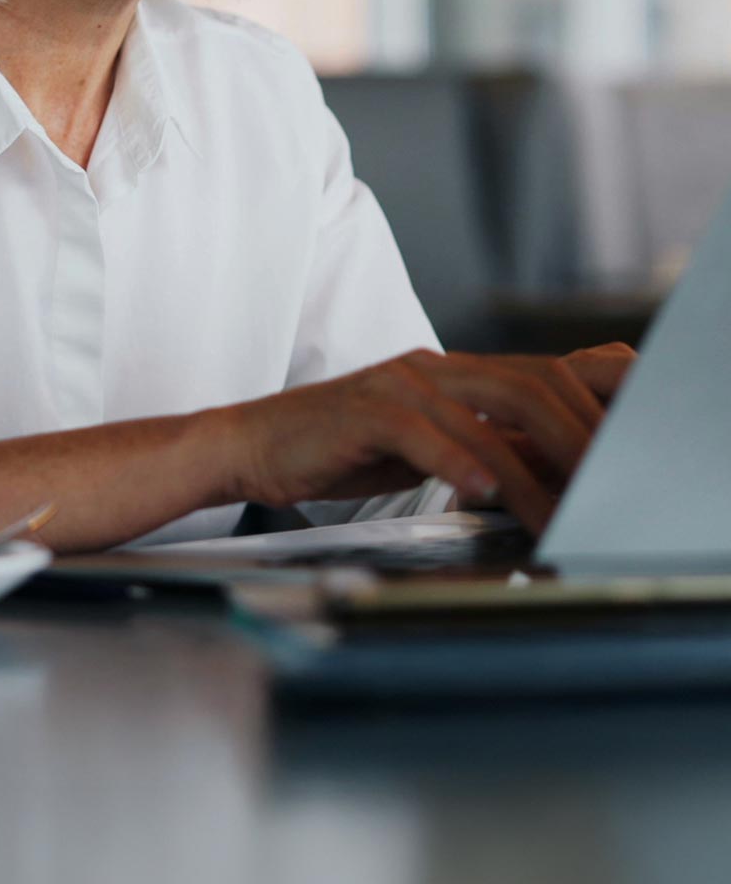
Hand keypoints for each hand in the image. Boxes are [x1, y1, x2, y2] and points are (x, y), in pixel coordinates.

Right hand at [227, 342, 636, 537]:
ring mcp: (400, 384)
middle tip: (611, 490)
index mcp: (456, 375)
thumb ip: (486, 449)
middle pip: (533, 385)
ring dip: (531, 471)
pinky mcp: (363, 410)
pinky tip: (481, 490)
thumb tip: (554, 472)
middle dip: (582, 439)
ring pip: (487, 414)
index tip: (630, 456)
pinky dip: (457, 461)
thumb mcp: (427, 449)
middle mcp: (435, 369)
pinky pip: (421, 430)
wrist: (252, 443)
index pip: (547, 375)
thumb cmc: (341, 451)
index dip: (595, 410)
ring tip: (560, 514)